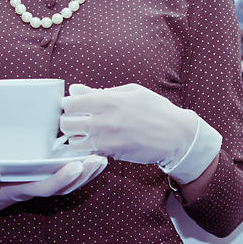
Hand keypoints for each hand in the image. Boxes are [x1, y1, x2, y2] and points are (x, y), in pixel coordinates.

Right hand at [0, 156, 107, 222]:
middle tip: (100, 160)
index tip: (77, 166)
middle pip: (65, 186)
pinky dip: (79, 168)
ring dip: (86, 172)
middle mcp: (33, 189)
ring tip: (103, 159)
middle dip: (84, 175)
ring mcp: (38, 185)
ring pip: (68, 183)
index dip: (62, 178)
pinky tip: (91, 158)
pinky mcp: (39, 179)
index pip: (46, 187)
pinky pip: (64, 176)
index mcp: (20, 191)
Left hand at [60, 83, 197, 167]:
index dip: (70, 105)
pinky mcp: (111, 154)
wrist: (177, 136)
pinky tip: (97, 144)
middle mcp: (104, 120)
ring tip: (86, 135)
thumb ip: (100, 91)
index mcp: (108, 100)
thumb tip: (76, 89)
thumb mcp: (132, 92)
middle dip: (68, 122)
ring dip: (76, 138)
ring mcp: (106, 139)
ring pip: (72, 142)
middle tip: (78, 122)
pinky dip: (87, 149)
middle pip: (65, 123)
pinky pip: (87, 152)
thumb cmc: (157, 110)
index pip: (70, 103)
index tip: (77, 107)